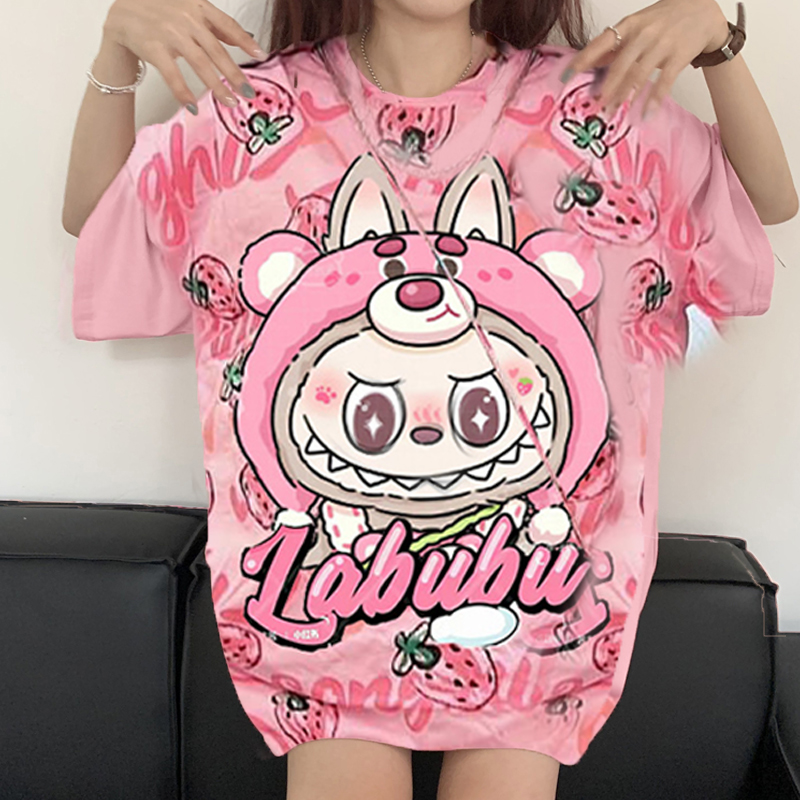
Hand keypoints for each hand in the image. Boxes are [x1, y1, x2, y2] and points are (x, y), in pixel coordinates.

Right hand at [102, 0, 267, 111]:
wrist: (122, 13)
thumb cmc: (160, 11)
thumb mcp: (190, 10)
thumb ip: (217, 26)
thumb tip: (247, 38)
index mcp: (198, 7)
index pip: (227, 25)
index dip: (245, 41)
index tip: (262, 55)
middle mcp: (186, 19)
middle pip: (216, 50)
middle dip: (234, 74)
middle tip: (248, 92)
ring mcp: (170, 33)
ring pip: (199, 63)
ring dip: (216, 85)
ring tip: (229, 102)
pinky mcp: (154, 47)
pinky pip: (172, 74)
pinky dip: (183, 92)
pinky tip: (193, 106)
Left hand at [560, 0, 730, 119]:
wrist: (704, 9)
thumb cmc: (666, 20)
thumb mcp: (638, 25)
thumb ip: (615, 45)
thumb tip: (588, 63)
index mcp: (630, 24)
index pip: (601, 43)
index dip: (582, 60)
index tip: (565, 77)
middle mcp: (645, 33)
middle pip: (620, 64)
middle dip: (605, 89)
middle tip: (594, 107)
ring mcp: (663, 44)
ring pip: (638, 75)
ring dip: (624, 97)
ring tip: (612, 114)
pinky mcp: (679, 56)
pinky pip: (664, 81)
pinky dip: (653, 99)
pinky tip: (645, 113)